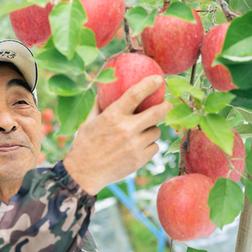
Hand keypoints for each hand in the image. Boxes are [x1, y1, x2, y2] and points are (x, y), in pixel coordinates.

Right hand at [63, 75, 172, 195]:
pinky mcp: (139, 160)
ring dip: (151, 130)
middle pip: (157, 113)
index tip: (159, 79)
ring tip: (141, 133)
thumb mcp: (88, 122)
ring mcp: (134, 146)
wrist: (84, 173)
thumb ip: (99, 106)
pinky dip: (149, 145)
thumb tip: (104, 92)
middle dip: (165, 107)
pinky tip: (139, 146)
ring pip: (156, 131)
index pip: (135, 94)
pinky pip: (154, 147)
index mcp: (112, 116)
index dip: (149, 84)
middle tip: (167, 105)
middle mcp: (126, 129)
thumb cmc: (84, 144)